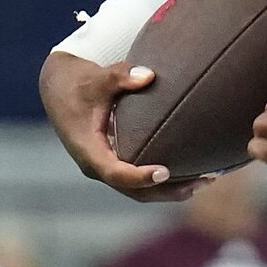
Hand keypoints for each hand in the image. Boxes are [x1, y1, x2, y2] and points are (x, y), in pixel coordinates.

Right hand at [37, 52, 191, 202]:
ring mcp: (106, 167)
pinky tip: (192, 172)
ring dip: (172, 190)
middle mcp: (97, 165)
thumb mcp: (97, 77)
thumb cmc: (78, 82)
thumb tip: (149, 75)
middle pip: (134, 191)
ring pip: (139, 191)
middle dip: (168, 190)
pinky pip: (140, 181)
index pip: (115, 173)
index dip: (139, 176)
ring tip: (207, 179)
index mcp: (88, 150)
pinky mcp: (115, 163)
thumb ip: (120, 76)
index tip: (164, 172)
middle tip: (203, 180)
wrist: (59, 89)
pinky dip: (164, 181)